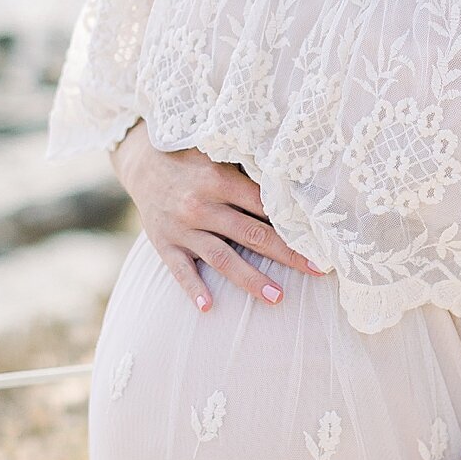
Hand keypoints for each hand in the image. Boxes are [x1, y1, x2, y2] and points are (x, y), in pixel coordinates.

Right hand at [113, 123, 324, 314]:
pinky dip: (193, 289)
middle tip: (316, 270)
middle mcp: (201, 205)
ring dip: (251, 279)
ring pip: (222, 258)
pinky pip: (180, 270)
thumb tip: (292, 178)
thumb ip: (248, 166)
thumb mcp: (218, 152)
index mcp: (218, 179)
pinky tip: (209, 307)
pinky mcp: (164, 243)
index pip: (264, 205)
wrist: (141, 160)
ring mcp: (182, 227)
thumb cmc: (191, 156)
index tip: (319, 238)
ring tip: (278, 298)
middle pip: (251, 234)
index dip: (293, 222)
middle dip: (286, 254)